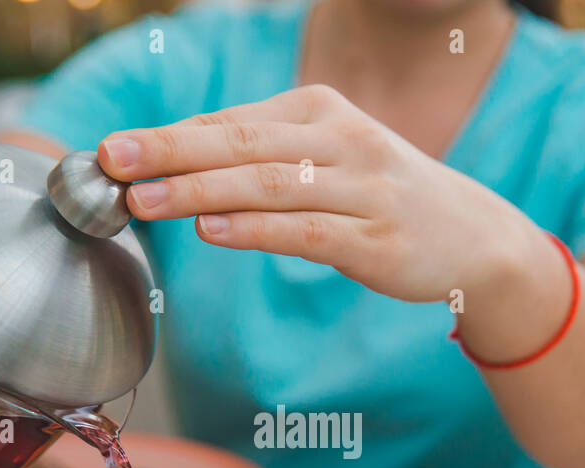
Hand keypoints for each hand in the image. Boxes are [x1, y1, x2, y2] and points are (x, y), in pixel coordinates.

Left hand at [98, 84, 537, 303]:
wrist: (473, 235)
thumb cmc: (381, 195)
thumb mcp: (325, 157)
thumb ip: (258, 157)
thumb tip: (174, 160)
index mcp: (320, 110)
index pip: (231, 120)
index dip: (167, 135)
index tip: (111, 149)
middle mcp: (342, 140)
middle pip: (241, 143)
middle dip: (170, 151)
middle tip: (113, 159)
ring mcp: (362, 189)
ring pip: (267, 184)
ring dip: (200, 192)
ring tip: (144, 199)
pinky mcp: (377, 240)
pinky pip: (305, 231)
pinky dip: (254, 230)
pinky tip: (212, 231)